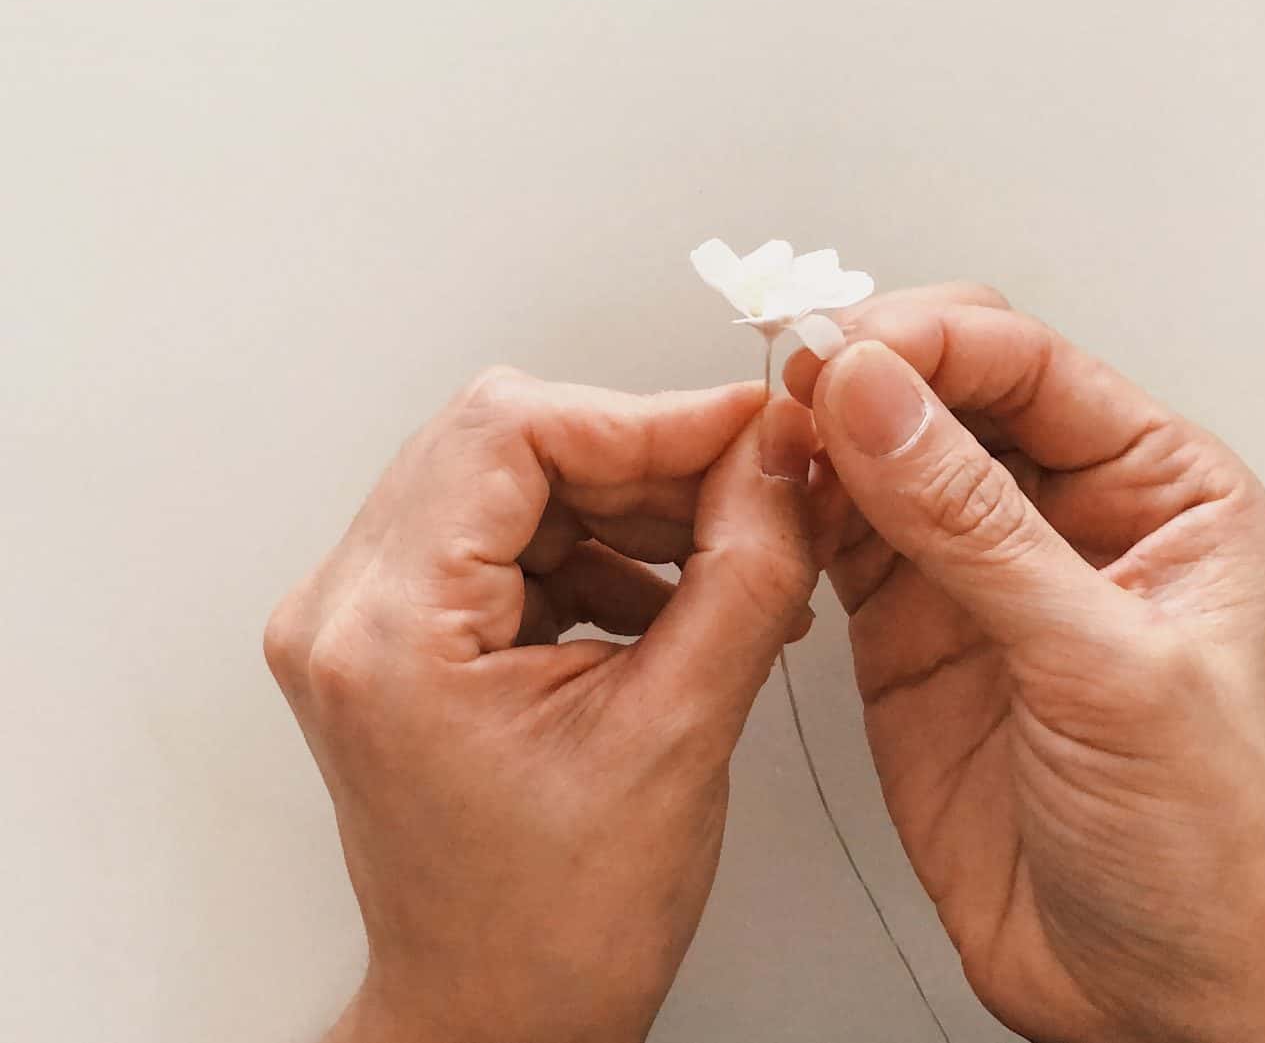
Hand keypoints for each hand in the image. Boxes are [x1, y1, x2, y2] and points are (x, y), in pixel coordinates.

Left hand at [264, 370, 817, 1042]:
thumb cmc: (553, 932)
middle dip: (645, 459)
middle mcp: (348, 612)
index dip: (647, 417)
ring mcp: (367, 621)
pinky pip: (507, 538)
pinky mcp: (403, 633)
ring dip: (629, 505)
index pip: (509, 434)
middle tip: (750, 485)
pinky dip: (599, 549)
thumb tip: (780, 461)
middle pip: (506, 444)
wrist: (497, 1018)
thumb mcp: (678, 737)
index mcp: (388, 633)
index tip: (745, 429)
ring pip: (513, 483)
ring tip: (724, 556)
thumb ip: (742, 573)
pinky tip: (672, 593)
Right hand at [786, 287, 1264, 1042]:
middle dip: (868, 374)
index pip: (1030, 365)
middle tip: (790, 382)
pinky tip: (769, 502)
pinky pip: (844, 538)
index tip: (844, 353)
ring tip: (765, 438)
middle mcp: (1068, 515)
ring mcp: (980, 573)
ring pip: (884, 458)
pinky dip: (798, 512)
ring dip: (821, 439)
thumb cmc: (1204, 846)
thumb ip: (976, 527)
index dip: (931, 344)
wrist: (1149, 996)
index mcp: (1160, 492)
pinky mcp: (911, 631)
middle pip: (949, 391)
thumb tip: (876, 396)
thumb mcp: (1106, 670)